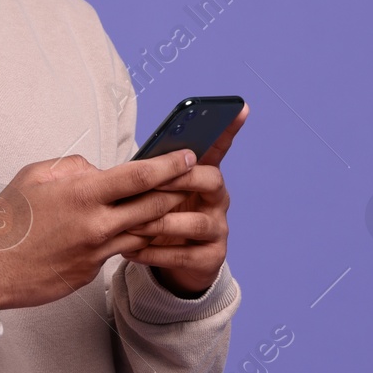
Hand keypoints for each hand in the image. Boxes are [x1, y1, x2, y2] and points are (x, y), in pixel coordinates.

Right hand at [0, 148, 196, 313]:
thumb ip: (74, 168)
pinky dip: (139, 240)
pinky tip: (148, 230)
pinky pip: (124, 251)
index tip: (189, 156)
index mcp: (82, 195)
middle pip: (154, 205)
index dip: (170, 165)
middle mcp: (96, 224)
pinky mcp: (92, 272)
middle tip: (198, 178)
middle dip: (179, 190)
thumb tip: (100, 170)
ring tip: (182, 204)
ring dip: (165, 218)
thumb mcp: (35, 176)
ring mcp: (96, 252)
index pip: (140, 176)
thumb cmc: (8, 218)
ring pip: (145, 232)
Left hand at [124, 102, 247, 296]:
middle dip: (183, 178)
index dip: (228, 130)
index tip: (240, 108)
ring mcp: (217, 230)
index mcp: (205, 177)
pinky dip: (155, 253)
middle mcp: (217, 200)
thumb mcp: (157, 193)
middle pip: (211, 180)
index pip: (219, 148)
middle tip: (154, 183)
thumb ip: (152, 174)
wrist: (175, 264)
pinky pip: (183, 255)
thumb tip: (132, 160)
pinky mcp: (211, 258)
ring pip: (195, 222)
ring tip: (134, 225)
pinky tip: (132, 251)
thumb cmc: (162, 218)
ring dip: (162, 223)